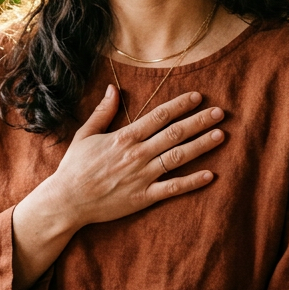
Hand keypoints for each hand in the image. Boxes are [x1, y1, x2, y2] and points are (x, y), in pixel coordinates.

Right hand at [10, 84, 224, 289]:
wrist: (67, 200)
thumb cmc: (74, 167)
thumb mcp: (85, 134)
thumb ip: (102, 112)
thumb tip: (113, 88)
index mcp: (124, 137)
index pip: (159, 116)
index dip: (180, 105)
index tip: (197, 97)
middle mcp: (137, 154)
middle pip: (174, 133)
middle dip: (199, 121)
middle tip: (220, 112)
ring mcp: (142, 176)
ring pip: (178, 157)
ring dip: (201, 145)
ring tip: (221, 135)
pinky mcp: (143, 197)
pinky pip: (172, 188)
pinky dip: (192, 182)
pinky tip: (210, 175)